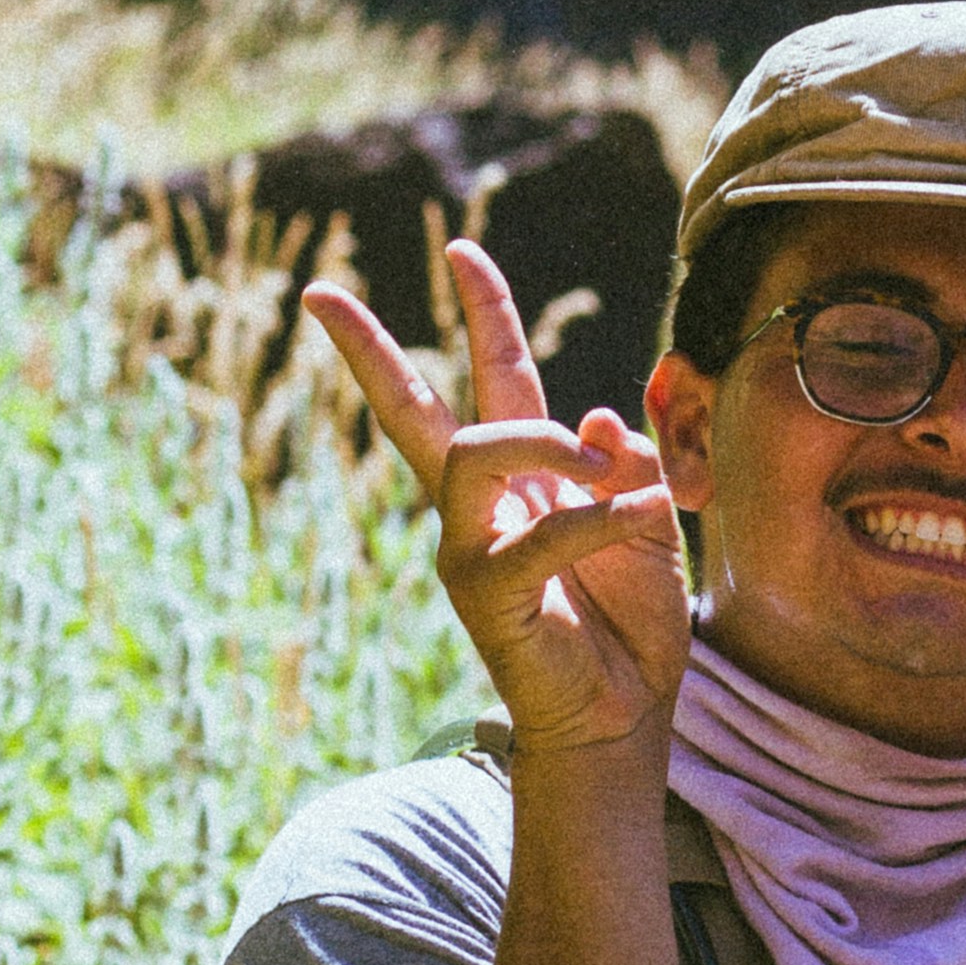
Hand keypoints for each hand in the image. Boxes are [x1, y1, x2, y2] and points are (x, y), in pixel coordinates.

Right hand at [305, 243, 690, 761]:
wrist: (624, 712)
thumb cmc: (630, 619)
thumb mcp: (646, 518)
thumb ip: (626, 461)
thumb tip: (593, 414)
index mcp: (522, 477)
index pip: (494, 378)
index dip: (483, 312)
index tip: (462, 252)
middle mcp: (479, 506)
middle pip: (408, 411)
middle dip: (365, 351)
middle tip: (319, 297)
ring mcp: (470, 549)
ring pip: (473, 453)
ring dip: (544, 443)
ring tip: (603, 468)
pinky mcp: (486, 596)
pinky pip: (539, 534)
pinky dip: (599, 518)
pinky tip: (646, 516)